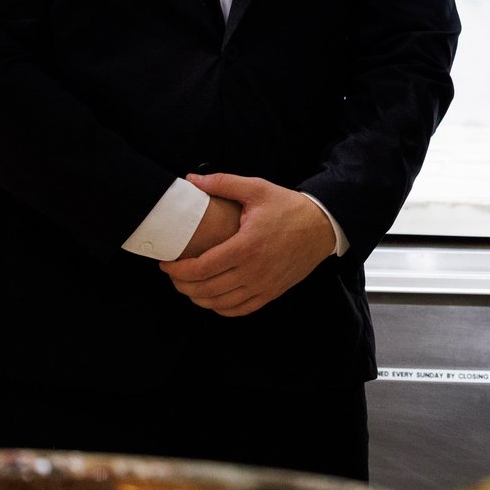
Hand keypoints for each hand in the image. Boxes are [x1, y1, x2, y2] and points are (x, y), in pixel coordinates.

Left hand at [159, 173, 336, 317]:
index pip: (201, 268)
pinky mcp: (272, 292)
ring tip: (188, 285)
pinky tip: (212, 298)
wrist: (323, 225)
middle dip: (182, 284)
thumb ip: (223, 183)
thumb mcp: (257, 189)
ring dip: (197, 298)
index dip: (177, 270)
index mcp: (246, 246)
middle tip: (172, 274)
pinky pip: (239, 310)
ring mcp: (264, 285)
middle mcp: (254, 271)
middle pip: (205, 290)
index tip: (165, 263)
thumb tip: (191, 179)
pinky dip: (220, 309)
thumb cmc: (288, 207)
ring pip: (220, 304)